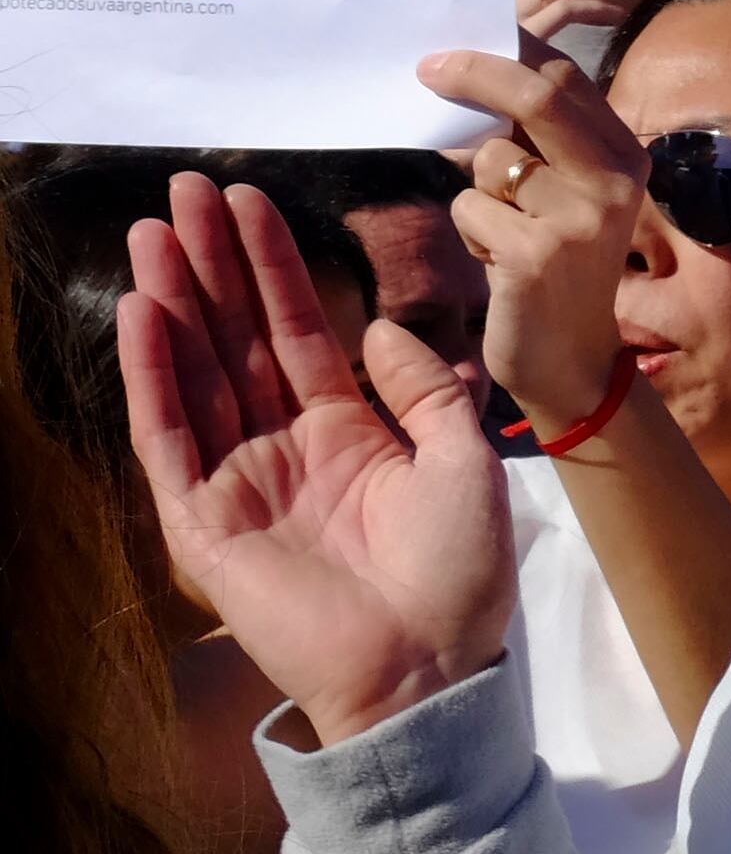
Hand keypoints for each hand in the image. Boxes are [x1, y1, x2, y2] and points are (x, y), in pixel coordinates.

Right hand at [116, 174, 515, 744]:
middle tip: (184, 189)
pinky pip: (169, 436)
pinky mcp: (202, 522)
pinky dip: (154, 374)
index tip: (249, 201)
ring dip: (173, 300)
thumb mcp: (463, 459)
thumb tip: (377, 328)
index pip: (298, 331)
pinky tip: (144, 311)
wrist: (431, 664)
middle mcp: (283, 448)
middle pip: (235, 337)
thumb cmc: (459, 572)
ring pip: (194, 372)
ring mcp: (237, 481)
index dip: (273, 268)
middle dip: (211, 263)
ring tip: (153, 230)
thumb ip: (422, 389)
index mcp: (346, 433)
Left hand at [423, 48, 642, 432]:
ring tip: (501, 233)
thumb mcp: (564, 195)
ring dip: (475, 192)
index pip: (566, 78)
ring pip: (490, 161)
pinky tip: (498, 264)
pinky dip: (470, 234)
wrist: (572, 361)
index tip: (455, 48)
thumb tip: (472, 79)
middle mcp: (614, 180)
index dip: (508, 52)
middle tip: (427, 68)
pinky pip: (470, 210)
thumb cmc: (555, 268)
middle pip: (538, 94)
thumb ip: (537, 143)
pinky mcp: (538, 253)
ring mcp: (581, 217)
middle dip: (476, 72)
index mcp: (625, 156)